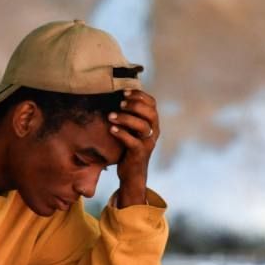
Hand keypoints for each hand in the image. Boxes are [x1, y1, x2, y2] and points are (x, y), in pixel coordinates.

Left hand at [108, 89, 158, 206]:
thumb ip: (130, 116)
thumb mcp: (132, 129)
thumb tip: (115, 97)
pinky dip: (121, 133)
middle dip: (135, 105)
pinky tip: (111, 129)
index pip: (152, 103)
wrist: (132, 173)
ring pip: (142, 126)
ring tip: (111, 116)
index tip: (124, 92)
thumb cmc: (129, 148)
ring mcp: (148, 143)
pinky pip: (132, 141)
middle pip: (150, 113)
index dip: (139, 95)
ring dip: (126, 118)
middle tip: (120, 103)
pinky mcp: (140, 153)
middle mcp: (153, 132)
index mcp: (153, 123)